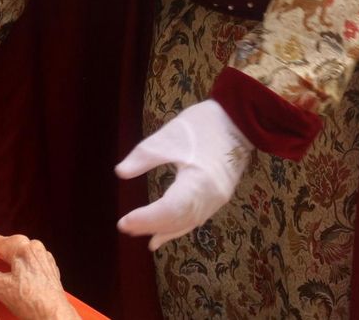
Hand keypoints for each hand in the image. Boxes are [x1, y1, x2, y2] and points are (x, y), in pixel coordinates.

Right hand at [0, 232, 75, 319]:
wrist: (55, 318)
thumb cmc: (33, 303)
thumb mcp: (0, 287)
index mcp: (20, 246)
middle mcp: (31, 246)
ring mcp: (39, 257)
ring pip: (10, 253)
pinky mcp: (44, 268)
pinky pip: (21, 261)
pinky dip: (8, 265)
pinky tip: (1, 274)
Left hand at [115, 100, 251, 250]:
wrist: (238, 121)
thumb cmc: (203, 125)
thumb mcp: (169, 136)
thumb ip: (144, 156)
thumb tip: (120, 172)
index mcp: (199, 182)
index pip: (170, 209)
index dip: (146, 218)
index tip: (124, 221)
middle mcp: (210, 198)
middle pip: (178, 220)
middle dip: (151, 225)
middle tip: (125, 227)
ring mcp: (217, 200)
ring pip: (186, 223)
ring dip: (163, 230)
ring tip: (138, 233)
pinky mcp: (217, 198)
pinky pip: (195, 219)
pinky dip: (177, 228)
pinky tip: (161, 236)